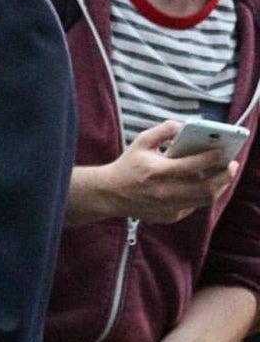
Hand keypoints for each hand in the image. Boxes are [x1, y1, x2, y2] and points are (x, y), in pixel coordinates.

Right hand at [68, 121, 235, 225]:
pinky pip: (194, 206)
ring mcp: (168, 206)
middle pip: (206, 187)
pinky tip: (205, 185)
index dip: (211, 158)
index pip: (192, 166)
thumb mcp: (140, 142)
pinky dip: (202, 195)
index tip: (223, 151)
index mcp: (157, 172)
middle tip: (232, 165)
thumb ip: (162, 130)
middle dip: (224, 176)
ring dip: (219, 186)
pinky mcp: (170, 215)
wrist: (110, 193)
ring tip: (224, 175)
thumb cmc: (127, 166)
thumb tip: (183, 125)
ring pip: (205, 199)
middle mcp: (164, 192)